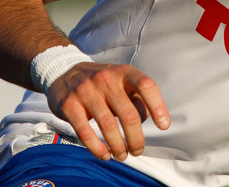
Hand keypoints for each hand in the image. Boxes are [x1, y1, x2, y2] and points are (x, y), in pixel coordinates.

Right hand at [48, 61, 170, 160]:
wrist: (65, 73)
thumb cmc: (103, 84)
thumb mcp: (122, 82)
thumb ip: (137, 97)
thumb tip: (152, 117)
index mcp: (124, 72)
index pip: (146, 86)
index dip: (158, 106)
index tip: (164, 126)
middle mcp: (106, 79)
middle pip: (129, 114)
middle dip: (136, 138)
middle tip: (138, 150)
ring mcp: (86, 91)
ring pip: (108, 126)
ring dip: (118, 146)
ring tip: (122, 155)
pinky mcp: (70, 105)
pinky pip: (86, 132)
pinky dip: (97, 148)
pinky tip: (105, 155)